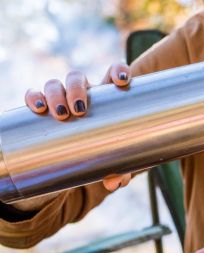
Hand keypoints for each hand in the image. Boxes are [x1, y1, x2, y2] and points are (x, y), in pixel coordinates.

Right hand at [15, 64, 132, 211]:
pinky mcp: (42, 108)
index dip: (118, 70)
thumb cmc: (102, 151)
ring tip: (62, 116)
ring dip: (56, 95)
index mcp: (106, 98)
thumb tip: (115, 182)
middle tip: (80, 110)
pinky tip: (38, 109)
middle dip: (77, 89)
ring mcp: (60, 99)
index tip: (121, 81)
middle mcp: (83, 93)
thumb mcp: (114, 160)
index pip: (113, 73)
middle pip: (77, 78)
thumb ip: (120, 170)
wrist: (76, 158)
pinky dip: (33, 97)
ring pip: (55, 84)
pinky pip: (33, 95)